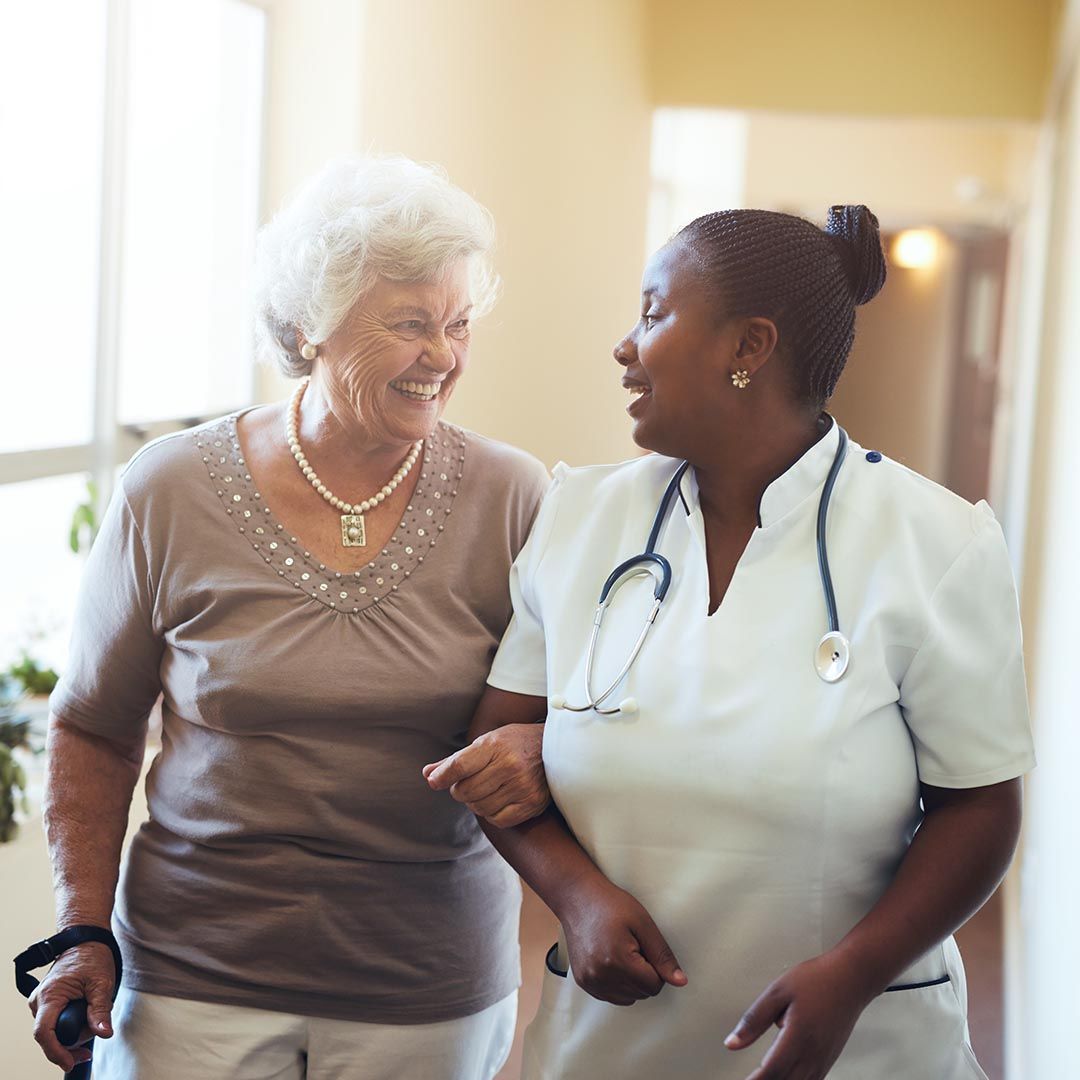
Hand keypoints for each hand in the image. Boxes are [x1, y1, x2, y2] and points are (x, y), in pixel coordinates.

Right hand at [29, 942, 114, 1071]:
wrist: (86, 940)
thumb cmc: (93, 957)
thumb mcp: (102, 982)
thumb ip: (101, 1010)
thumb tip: (104, 1033)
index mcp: (50, 995)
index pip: (44, 1033)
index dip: (56, 1052)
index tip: (70, 1063)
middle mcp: (39, 1001)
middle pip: (52, 1036)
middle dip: (75, 1038)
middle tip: (96, 1025)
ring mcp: (40, 1003)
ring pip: (55, 1031)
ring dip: (75, 1029)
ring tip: (92, 1010)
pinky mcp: (46, 1004)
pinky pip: (55, 1024)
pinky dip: (71, 1024)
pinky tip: (83, 1013)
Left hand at [423, 723, 548, 826]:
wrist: (555, 748)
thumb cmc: (515, 743)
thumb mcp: (486, 742)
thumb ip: (456, 760)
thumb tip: (427, 775)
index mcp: (495, 745)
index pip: (459, 766)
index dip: (442, 777)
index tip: (435, 781)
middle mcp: (509, 766)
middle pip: (465, 791)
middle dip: (460, 790)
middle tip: (469, 782)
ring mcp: (522, 786)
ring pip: (479, 808)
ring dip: (476, 802)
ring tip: (486, 790)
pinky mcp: (531, 804)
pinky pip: (497, 820)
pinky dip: (491, 814)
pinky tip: (498, 800)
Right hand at [559, 876, 687, 1005]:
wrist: (578, 897)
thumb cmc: (611, 905)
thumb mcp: (643, 923)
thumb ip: (662, 955)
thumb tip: (681, 981)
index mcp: (617, 961)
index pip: (654, 985)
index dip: (656, 967)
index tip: (646, 947)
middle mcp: (600, 976)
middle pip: (641, 993)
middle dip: (644, 973)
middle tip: (633, 946)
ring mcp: (589, 981)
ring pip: (628, 998)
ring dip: (631, 981)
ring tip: (621, 952)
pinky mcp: (582, 982)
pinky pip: (611, 996)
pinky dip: (617, 983)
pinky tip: (611, 959)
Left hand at [724, 951, 872, 1079]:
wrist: (851, 978)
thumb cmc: (817, 980)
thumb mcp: (777, 991)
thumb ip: (754, 1019)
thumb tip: (733, 1042)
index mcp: (798, 1037)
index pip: (771, 1071)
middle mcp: (813, 1054)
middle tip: (751, 1078)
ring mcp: (824, 1059)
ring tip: (764, 1077)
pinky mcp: (830, 1058)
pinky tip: (788, 1076)